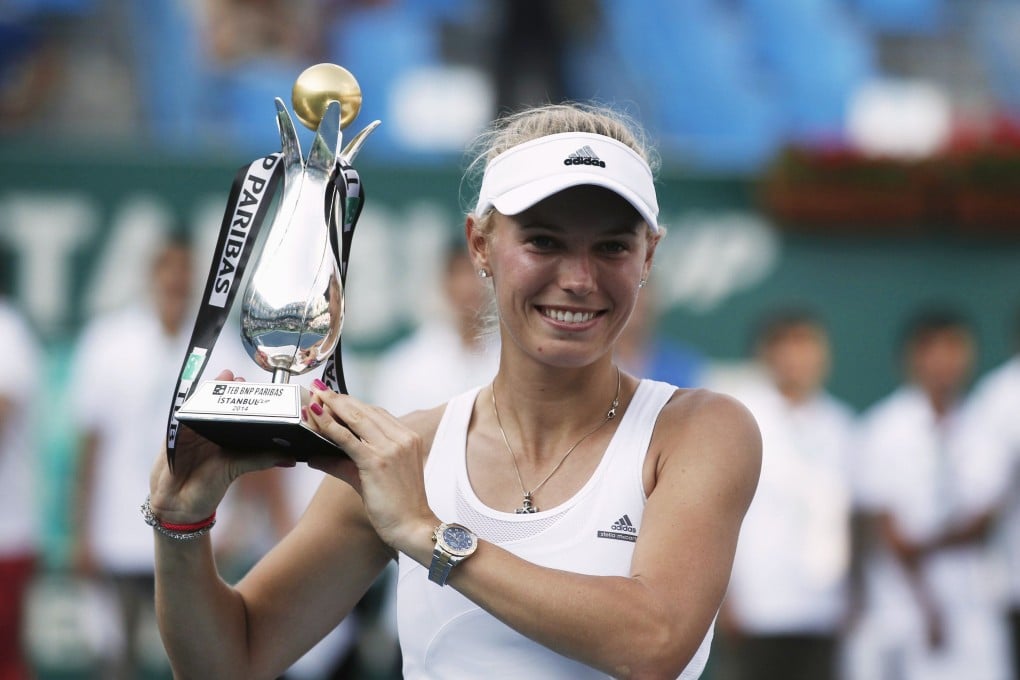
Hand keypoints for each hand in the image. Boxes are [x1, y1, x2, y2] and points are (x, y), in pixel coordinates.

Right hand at [148, 370, 295, 523]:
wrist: (177, 505)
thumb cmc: (207, 488)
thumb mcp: (236, 469)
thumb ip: (261, 460)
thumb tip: (291, 458)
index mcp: (227, 437)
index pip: (238, 413)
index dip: (246, 399)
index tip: (255, 386)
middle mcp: (211, 431)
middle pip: (219, 405)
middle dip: (229, 388)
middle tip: (238, 378)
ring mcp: (192, 431)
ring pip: (201, 406)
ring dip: (210, 391)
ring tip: (223, 377)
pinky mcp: (175, 435)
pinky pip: (182, 414)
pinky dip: (189, 403)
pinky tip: (195, 394)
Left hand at [303, 383, 435, 552]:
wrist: (413, 527)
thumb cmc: (399, 506)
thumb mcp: (375, 479)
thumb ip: (346, 464)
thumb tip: (318, 456)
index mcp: (408, 439)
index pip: (378, 413)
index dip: (354, 403)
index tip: (336, 396)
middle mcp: (402, 438)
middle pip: (366, 410)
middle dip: (340, 398)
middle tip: (320, 389)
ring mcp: (391, 448)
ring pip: (356, 419)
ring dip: (333, 405)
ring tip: (316, 396)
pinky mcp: (377, 461)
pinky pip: (347, 438)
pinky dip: (329, 426)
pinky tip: (316, 417)